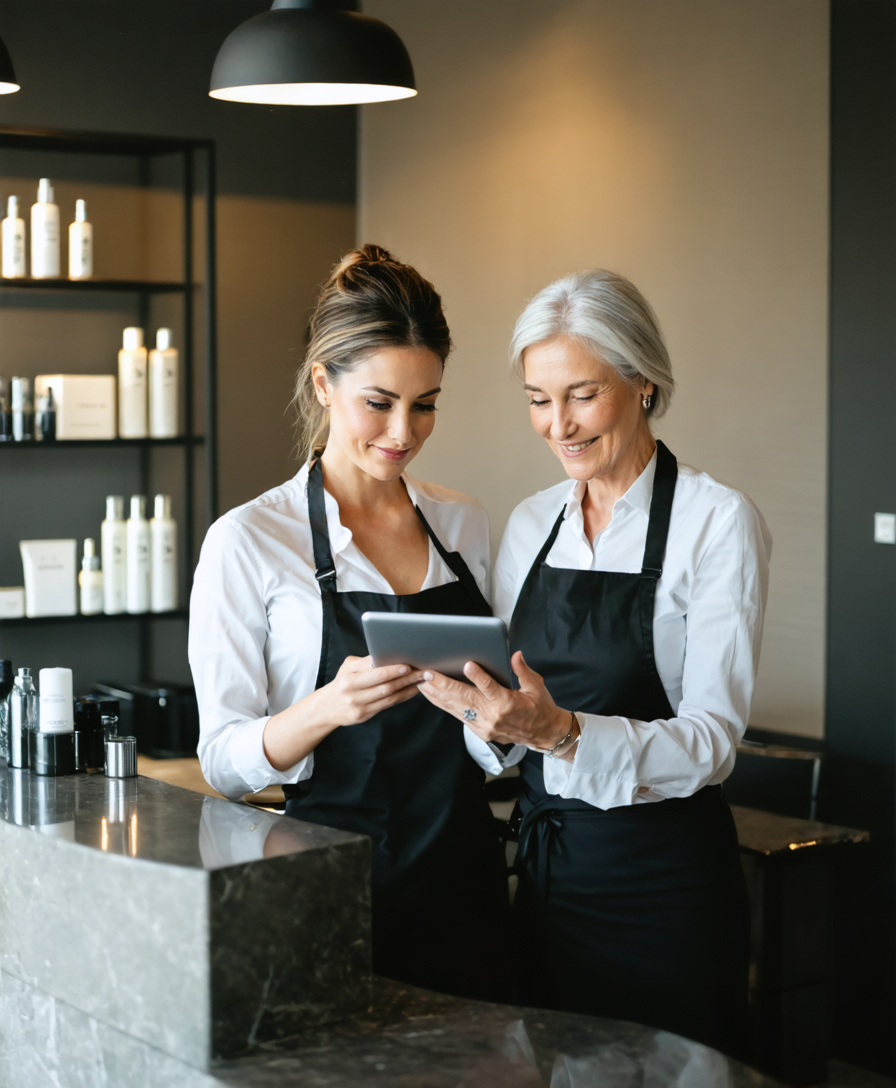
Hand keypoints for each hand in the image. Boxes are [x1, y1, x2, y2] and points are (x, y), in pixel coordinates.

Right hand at [320, 655, 425, 727]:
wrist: (326, 707)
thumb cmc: (342, 682)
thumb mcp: (347, 668)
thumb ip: (365, 662)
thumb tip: (388, 654)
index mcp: (348, 676)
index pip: (374, 671)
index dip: (392, 668)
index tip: (407, 664)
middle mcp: (352, 691)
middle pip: (384, 684)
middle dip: (405, 677)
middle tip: (421, 671)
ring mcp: (358, 705)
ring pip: (388, 695)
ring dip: (407, 687)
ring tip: (421, 679)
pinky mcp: (364, 715)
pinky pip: (388, 705)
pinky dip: (402, 697)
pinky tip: (412, 690)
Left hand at [416, 650, 572, 751]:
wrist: (542, 734)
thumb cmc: (540, 707)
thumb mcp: (536, 686)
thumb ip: (523, 670)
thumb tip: (515, 655)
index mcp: (508, 703)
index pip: (490, 687)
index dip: (478, 676)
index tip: (467, 665)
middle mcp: (493, 716)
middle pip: (464, 698)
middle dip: (443, 685)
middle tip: (427, 674)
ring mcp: (484, 726)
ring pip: (456, 708)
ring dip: (437, 695)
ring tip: (422, 683)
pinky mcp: (479, 731)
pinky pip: (457, 716)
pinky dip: (443, 705)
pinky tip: (431, 696)